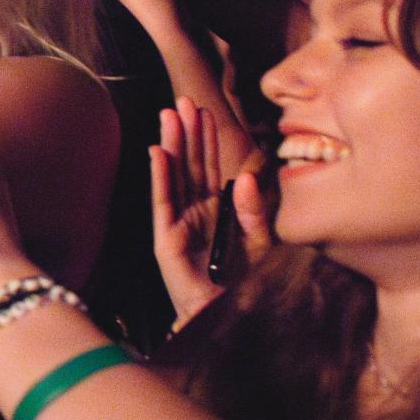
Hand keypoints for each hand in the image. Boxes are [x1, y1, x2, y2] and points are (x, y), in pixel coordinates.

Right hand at [149, 100, 269, 327]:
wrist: (229, 319)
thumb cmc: (246, 285)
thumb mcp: (260, 243)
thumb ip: (253, 210)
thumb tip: (243, 176)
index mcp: (217, 210)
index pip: (210, 166)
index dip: (207, 138)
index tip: (205, 109)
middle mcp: (196, 212)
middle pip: (190, 164)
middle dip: (187, 132)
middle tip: (184, 100)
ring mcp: (179, 223)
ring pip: (175, 175)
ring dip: (172, 144)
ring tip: (169, 116)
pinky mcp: (167, 239)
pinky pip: (163, 201)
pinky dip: (160, 176)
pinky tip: (159, 152)